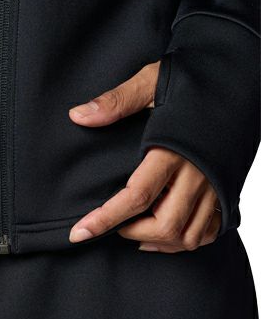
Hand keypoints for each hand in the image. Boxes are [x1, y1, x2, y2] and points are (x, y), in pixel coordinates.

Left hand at [68, 62, 220, 252]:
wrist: (241, 76)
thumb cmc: (195, 78)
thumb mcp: (152, 81)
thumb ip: (116, 101)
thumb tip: (77, 115)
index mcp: (173, 150)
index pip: (136, 197)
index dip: (105, 219)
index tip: (79, 233)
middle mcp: (198, 173)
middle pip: (165, 225)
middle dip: (132, 233)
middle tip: (112, 225)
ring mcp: (217, 185)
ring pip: (190, 235)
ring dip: (159, 241)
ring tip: (134, 233)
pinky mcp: (229, 190)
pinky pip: (212, 231)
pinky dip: (187, 239)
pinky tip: (166, 233)